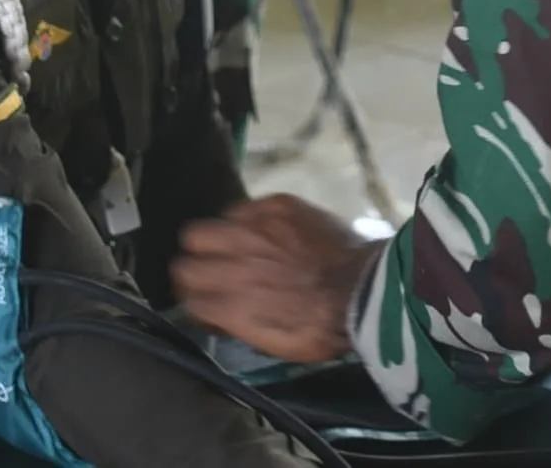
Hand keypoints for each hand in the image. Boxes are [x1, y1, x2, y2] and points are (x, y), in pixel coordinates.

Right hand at [173, 194, 378, 364]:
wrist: (367, 288)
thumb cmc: (326, 326)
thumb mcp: (277, 344)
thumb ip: (239, 325)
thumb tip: (217, 314)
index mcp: (231, 307)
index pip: (187, 300)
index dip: (196, 301)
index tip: (207, 301)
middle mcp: (232, 266)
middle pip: (183, 264)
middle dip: (196, 270)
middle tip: (215, 272)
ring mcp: (252, 231)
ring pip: (202, 230)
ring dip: (215, 242)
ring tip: (236, 246)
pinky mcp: (275, 205)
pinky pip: (240, 208)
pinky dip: (246, 220)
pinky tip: (265, 230)